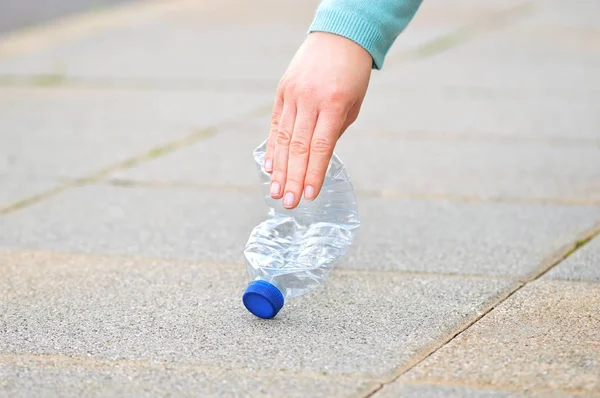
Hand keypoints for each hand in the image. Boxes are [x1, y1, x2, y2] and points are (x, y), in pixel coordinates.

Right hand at [264, 32, 371, 208]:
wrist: (339, 38)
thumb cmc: (352, 75)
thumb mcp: (352, 105)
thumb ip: (334, 132)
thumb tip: (317, 161)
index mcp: (333, 104)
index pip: (321, 147)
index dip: (314, 173)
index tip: (310, 195)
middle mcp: (310, 100)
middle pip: (299, 147)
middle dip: (294, 178)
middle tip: (289, 203)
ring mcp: (293, 95)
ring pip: (284, 139)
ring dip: (279, 169)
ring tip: (276, 192)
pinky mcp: (282, 91)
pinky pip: (276, 124)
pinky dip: (272, 147)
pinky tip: (269, 167)